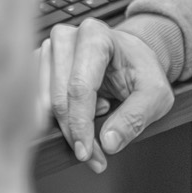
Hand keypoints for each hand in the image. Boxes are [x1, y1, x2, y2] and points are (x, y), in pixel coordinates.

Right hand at [39, 19, 171, 173]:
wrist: (131, 56)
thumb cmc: (141, 70)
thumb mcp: (155, 95)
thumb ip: (135, 118)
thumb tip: (108, 143)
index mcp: (95, 35)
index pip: (79, 87)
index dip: (81, 125)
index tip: (87, 153)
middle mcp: (65, 37)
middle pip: (58, 97)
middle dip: (73, 134)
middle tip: (92, 157)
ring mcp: (47, 49)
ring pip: (43, 102)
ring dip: (65, 126)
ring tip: (97, 120)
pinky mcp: (37, 63)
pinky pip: (36, 100)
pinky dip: (55, 118)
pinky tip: (80, 114)